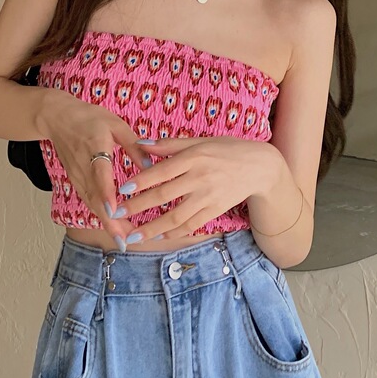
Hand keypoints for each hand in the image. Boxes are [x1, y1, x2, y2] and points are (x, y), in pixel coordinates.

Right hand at [41, 89, 153, 247]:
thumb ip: (133, 144)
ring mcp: (77, 176)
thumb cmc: (88, 118)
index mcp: (94, 146)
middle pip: (94, 197)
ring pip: (91, 203)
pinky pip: (89, 201)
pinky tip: (115, 228)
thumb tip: (151, 165)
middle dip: (109, 220)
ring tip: (124, 240)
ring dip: (106, 222)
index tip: (114, 209)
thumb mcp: (115, 123)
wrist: (56, 118)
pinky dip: (100, 216)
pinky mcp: (76, 181)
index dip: (106, 192)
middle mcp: (83, 166)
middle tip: (125, 239)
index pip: (99, 173)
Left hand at [112, 136, 278, 241]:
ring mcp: (208, 197)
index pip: (161, 171)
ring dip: (152, 228)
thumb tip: (141, 144)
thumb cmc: (227, 149)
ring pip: (175, 217)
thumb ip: (170, 144)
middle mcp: (199, 178)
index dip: (140, 181)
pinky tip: (158, 236)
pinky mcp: (215, 211)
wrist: (259, 167)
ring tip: (133, 236)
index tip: (121, 190)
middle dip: (138, 207)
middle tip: (117, 214)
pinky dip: (173, 233)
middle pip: (164, 196)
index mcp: (194, 157)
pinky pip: (191, 225)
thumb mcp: (200, 140)